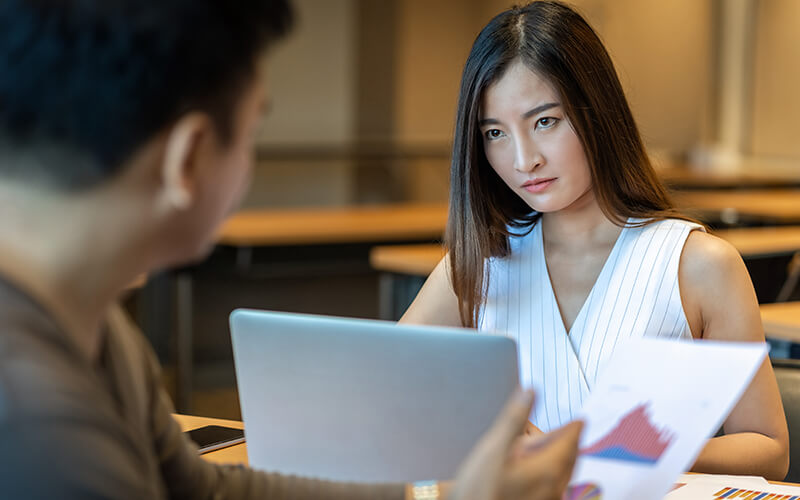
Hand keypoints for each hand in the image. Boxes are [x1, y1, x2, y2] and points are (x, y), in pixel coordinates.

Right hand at [446, 389, 582, 499]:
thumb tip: (529, 393)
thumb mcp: (493, 449)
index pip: (570, 442)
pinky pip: (554, 486)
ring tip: (555, 447)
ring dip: (562, 458)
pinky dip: (552, 472)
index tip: (580, 420)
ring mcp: (547, 499)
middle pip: (569, 459)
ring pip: (563, 474)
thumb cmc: (480, 490)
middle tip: (571, 430)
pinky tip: (539, 471)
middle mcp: (553, 487)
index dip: (574, 428)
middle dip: (569, 442)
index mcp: (547, 469)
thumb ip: (513, 420)